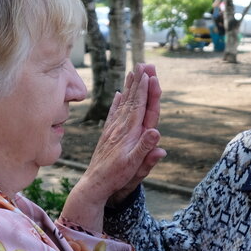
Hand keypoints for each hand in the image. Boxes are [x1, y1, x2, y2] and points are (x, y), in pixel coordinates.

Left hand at [60, 64, 166, 229]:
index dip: (146, 92)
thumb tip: (156, 134)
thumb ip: (146, 151)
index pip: (141, 108)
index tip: (149, 75)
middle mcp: (122, 128)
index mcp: (131, 134)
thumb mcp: (134, 168)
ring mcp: (114, 130)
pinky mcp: (108, 134)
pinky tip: (119, 93)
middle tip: (144, 64)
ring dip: (130, 87)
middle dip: (140, 82)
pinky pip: (114, 114)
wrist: (94, 185)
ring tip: (134, 71)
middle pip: (133, 101)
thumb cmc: (116, 178)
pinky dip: (117, 103)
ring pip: (124, 104)